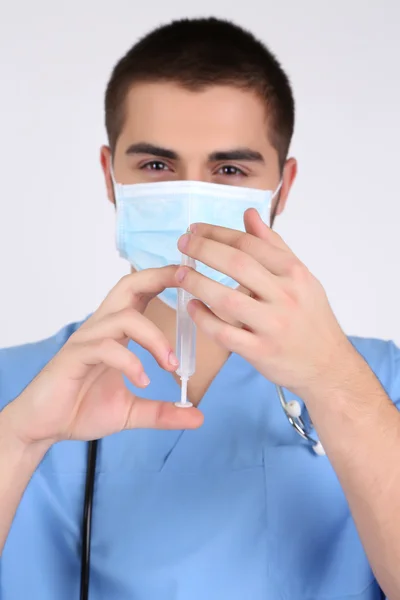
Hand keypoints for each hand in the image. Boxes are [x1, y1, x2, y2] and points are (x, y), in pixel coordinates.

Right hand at [4, 267, 202, 447]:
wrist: (44, 427)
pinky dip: (130, 363)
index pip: (140, 294)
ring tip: (172, 366)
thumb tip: (198, 417)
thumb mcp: (131, 412)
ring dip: (155, 339)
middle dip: (159, 278)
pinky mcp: (75, 356)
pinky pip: (106, 348)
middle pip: (128, 286)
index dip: (164, 279)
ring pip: (125, 318)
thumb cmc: (82, 408)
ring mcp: (87, 340)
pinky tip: (143, 382)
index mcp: (115, 332)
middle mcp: (101, 328)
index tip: (192, 277)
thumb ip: (163, 412)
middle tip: (188, 282)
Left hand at [175, 209, 354, 397]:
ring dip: (198, 284)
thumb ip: (273, 245)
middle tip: (182, 244)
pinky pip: (224, 333)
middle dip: (204, 250)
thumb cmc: (311, 319)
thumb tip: (249, 214)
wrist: (328, 365)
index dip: (218, 233)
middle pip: (237, 264)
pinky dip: (204, 319)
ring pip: (227, 300)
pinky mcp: (260, 352)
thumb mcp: (301, 277)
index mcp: (295, 274)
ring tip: (179, 275)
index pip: (250, 244)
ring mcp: (273, 326)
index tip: (195, 230)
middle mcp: (285, 296)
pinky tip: (192, 307)